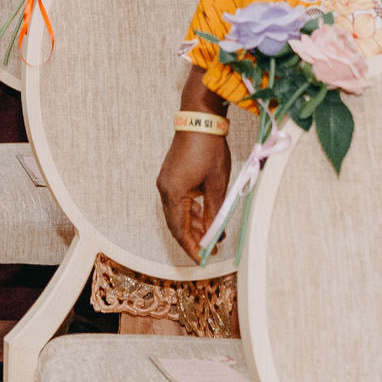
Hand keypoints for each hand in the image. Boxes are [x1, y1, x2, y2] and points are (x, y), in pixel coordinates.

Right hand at [157, 127, 232, 257]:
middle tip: (211, 250)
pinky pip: (181, 200)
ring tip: (216, 234)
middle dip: (193, 238)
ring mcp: (167, 182)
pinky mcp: (173, 176)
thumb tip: (214, 234)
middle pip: (176, 222)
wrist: (199, 121)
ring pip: (179, 212)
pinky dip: (193, 211)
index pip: (179, 228)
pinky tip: (208, 217)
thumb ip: (214, 211)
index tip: (202, 260)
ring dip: (196, 224)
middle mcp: (165, 189)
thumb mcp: (216, 184)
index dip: (191, 246)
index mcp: (173, 192)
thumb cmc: (209, 150)